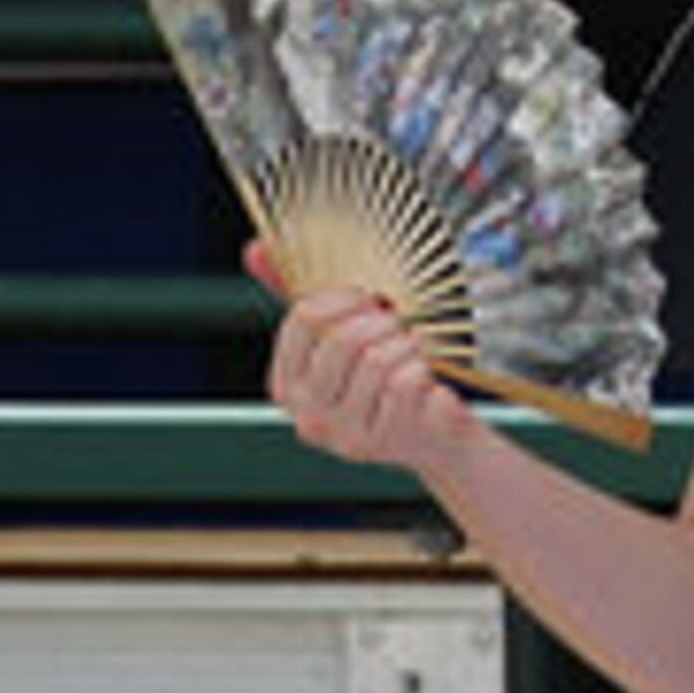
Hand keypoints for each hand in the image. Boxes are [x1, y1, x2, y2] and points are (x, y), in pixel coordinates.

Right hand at [252, 240, 471, 471]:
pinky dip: (422, 368)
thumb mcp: (341, 339)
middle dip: (381, 322)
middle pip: (342, 339)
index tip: (369, 299)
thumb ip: (298, 296)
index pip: (304, 319)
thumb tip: (256, 249)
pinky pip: (404, 383)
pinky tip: (424, 374)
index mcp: (286, 385)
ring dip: (407, 346)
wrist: (437, 437)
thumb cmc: (388, 382)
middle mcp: (307, 415)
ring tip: (413, 351)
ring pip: (377, 360)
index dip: (345, 299)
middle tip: (399, 325)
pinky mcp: (383, 443)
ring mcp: (343, 435)